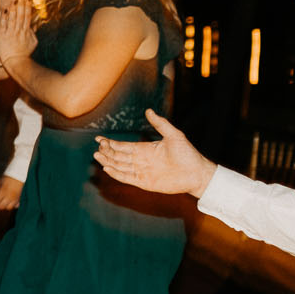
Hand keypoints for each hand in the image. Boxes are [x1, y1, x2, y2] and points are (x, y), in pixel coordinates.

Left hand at [0, 0, 37, 63]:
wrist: (17, 64)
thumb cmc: (24, 54)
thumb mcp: (33, 43)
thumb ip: (33, 33)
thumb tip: (34, 26)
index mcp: (26, 32)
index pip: (28, 16)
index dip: (28, 7)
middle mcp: (19, 31)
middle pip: (21, 15)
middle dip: (21, 4)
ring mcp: (11, 33)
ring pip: (13, 18)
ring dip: (14, 7)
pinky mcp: (2, 36)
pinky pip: (4, 25)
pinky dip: (4, 17)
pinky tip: (4, 9)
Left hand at [0, 175, 23, 211]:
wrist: (19, 175)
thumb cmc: (7, 178)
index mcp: (3, 191)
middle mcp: (10, 196)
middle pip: (1, 207)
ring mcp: (16, 198)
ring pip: (8, 208)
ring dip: (3, 207)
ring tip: (1, 203)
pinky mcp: (20, 199)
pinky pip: (15, 206)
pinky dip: (11, 206)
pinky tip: (8, 203)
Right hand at [95, 109, 215, 196]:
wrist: (197, 173)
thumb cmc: (187, 154)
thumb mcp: (174, 135)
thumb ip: (160, 124)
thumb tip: (148, 110)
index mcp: (144, 149)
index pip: (123, 146)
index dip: (110, 143)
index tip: (99, 139)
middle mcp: (141, 160)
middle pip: (118, 156)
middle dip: (106, 152)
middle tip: (97, 148)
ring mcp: (142, 172)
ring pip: (120, 167)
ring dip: (108, 162)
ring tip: (97, 156)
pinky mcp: (144, 183)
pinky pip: (127, 178)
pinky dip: (117, 174)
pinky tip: (108, 169)